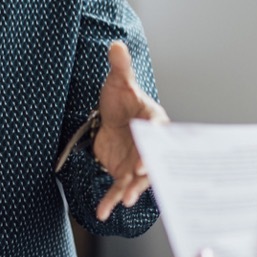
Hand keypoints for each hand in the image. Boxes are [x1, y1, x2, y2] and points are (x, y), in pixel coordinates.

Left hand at [94, 41, 168, 220]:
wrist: (113, 116)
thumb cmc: (122, 98)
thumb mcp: (119, 82)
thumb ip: (120, 66)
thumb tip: (116, 44)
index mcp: (153, 121)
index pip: (155, 133)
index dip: (151, 146)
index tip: (143, 159)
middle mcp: (149, 144)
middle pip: (150, 160)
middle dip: (144, 174)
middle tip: (137, 184)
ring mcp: (138, 160)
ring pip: (136, 180)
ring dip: (130, 191)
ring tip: (122, 202)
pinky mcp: (124, 173)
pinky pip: (118, 188)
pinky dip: (111, 200)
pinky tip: (102, 212)